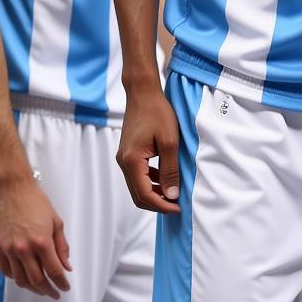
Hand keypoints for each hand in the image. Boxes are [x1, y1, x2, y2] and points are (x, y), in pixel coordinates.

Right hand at [0, 173, 70, 299]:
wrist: (14, 190)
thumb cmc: (36, 201)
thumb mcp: (56, 221)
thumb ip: (62, 246)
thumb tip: (66, 265)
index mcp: (42, 241)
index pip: (54, 270)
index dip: (61, 282)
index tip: (65, 287)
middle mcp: (24, 249)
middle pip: (37, 279)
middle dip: (48, 290)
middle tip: (55, 293)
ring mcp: (9, 250)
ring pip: (20, 279)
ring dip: (32, 287)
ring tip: (42, 288)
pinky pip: (6, 271)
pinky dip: (16, 278)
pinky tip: (24, 278)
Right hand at [116, 83, 181, 213]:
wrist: (143, 93)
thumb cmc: (157, 112)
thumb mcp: (170, 141)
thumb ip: (170, 170)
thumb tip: (171, 195)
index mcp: (131, 162)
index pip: (144, 195)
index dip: (161, 205)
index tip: (178, 208)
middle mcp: (123, 163)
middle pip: (138, 195)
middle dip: (157, 203)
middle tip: (177, 205)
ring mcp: (124, 158)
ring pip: (137, 186)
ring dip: (154, 193)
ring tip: (174, 193)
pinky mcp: (128, 153)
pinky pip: (138, 174)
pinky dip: (151, 181)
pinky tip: (165, 177)